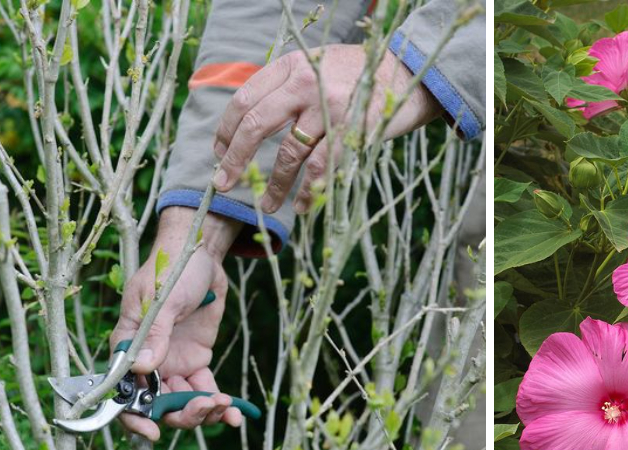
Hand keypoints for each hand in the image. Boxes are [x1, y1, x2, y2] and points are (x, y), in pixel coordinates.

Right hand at [109, 208, 242, 440]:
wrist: (201, 254)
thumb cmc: (172, 269)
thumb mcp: (163, 298)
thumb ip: (155, 334)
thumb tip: (142, 369)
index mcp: (128, 347)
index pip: (123, 391)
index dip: (134, 417)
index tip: (153, 431)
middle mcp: (148, 361)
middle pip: (157, 404)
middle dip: (180, 414)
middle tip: (206, 407)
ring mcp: (173, 363)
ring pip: (182, 402)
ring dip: (202, 411)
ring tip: (226, 405)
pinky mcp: (196, 360)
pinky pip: (205, 389)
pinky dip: (219, 404)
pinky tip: (235, 414)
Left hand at [211, 44, 441, 213]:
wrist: (408, 73)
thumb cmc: (359, 75)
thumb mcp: (316, 65)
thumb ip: (288, 86)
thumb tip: (252, 120)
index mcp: (291, 66)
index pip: (244, 99)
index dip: (226, 131)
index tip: (219, 153)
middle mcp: (306, 83)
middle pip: (256, 125)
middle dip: (235, 159)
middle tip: (223, 184)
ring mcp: (329, 107)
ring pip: (290, 153)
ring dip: (275, 184)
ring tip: (266, 205)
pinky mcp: (352, 130)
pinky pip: (322, 167)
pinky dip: (309, 190)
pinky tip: (303, 206)